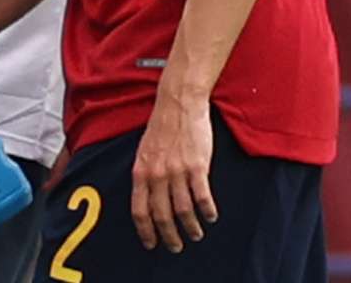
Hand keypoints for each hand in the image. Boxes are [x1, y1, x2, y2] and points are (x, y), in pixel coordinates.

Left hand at [130, 92, 216, 252]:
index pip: (140, 210)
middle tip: (176, 246)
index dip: (145, 231)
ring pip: (183, 210)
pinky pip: (202, 196)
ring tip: (195, 234)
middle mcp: (157, 175)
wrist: (178, 103)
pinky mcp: (197, 166)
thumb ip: (145, 174)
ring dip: (190, 227)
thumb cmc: (162, 126)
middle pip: (162, 216)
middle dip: (169, 236)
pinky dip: (207, 211)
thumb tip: (146, 198)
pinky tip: (210, 216)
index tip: (151, 243)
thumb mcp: (143, 151)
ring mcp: (177, 171)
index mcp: (141, 172)